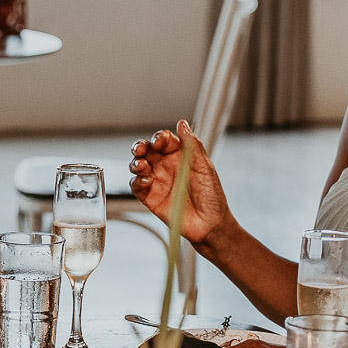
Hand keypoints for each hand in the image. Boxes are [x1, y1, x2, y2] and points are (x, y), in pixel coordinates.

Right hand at [128, 121, 231, 245]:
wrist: (210, 224)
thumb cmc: (211, 196)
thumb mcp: (205, 167)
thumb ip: (193, 145)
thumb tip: (182, 123)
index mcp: (179, 156)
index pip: (164, 140)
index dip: (159, 137)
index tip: (160, 140)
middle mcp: (165, 166)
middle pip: (146, 150)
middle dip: (139, 146)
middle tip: (141, 148)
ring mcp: (156, 181)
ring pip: (137, 165)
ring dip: (136, 162)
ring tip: (142, 165)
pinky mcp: (149, 197)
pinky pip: (136, 186)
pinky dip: (137, 181)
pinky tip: (146, 181)